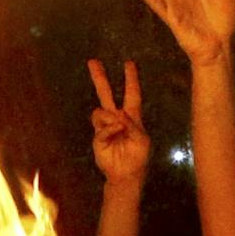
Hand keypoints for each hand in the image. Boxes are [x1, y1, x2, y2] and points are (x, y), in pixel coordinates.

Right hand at [88, 59, 150, 183]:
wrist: (126, 174)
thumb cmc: (138, 156)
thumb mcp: (142, 139)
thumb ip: (132, 125)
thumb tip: (117, 117)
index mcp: (131, 117)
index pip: (131, 94)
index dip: (131, 79)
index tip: (129, 63)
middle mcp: (117, 118)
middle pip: (106, 94)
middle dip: (100, 78)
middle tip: (92, 61)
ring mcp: (105, 127)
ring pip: (100, 111)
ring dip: (110, 117)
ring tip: (118, 128)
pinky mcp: (98, 137)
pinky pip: (100, 126)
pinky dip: (109, 128)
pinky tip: (115, 133)